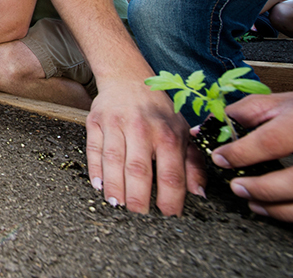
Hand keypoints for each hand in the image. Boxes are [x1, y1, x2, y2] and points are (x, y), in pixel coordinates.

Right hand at [86, 78, 204, 215]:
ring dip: (115, 187)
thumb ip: (193, 164)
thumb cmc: (158, 110)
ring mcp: (116, 124)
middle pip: (138, 170)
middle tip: (138, 214)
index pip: (170, 174)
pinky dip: (95, 170)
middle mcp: (142, 128)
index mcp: (168, 134)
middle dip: (138, 197)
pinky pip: (93, 149)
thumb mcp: (182, 132)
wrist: (128, 78)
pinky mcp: (96, 121)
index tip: (168, 214)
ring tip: (118, 204)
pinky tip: (99, 185)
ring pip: (114, 161)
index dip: (170, 198)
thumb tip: (199, 194)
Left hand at [212, 92, 292, 221]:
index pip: (271, 142)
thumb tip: (202, 129)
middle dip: (262, 188)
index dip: (241, 154)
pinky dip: (289, 212)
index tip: (219, 158)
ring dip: (276, 207)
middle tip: (236, 187)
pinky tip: (271, 208)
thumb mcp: (276, 104)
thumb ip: (242, 114)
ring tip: (251, 201)